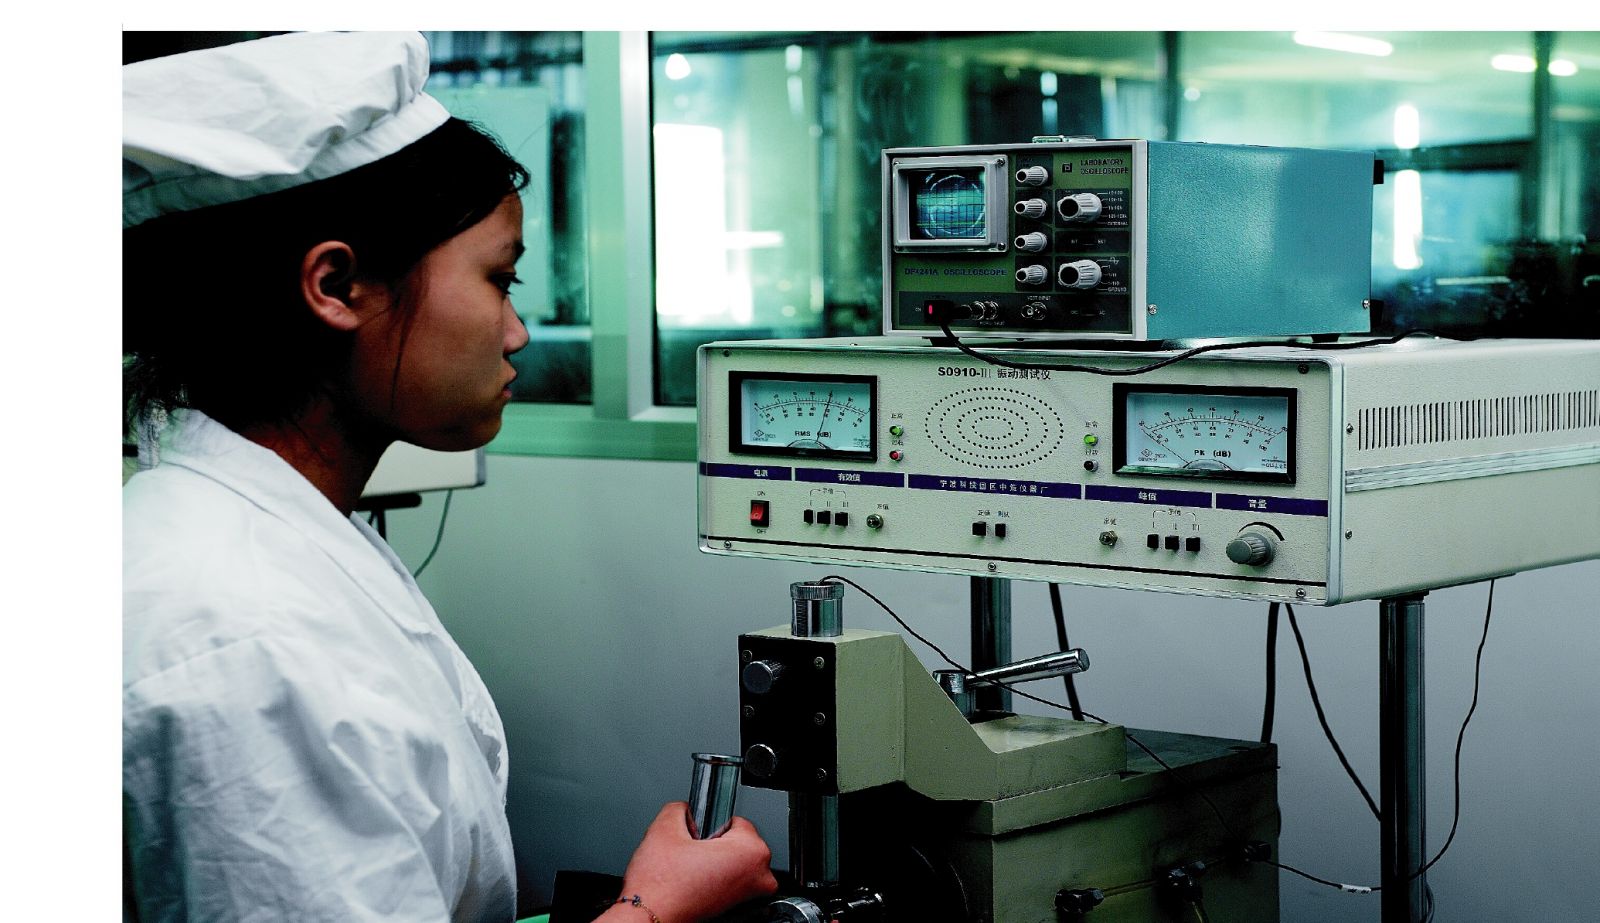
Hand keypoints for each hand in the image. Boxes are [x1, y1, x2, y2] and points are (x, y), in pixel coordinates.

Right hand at [609, 801, 777, 922]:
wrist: (650, 919)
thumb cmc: (660, 887)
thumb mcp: (664, 827)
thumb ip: (681, 807)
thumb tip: (686, 808)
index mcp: (751, 852)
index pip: (735, 821)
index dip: (709, 825)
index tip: (697, 837)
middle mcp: (760, 876)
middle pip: (738, 842)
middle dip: (714, 844)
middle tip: (691, 854)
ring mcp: (751, 896)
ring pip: (733, 862)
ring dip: (714, 862)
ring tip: (690, 869)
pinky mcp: (739, 909)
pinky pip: (729, 881)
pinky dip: (713, 879)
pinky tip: (694, 882)